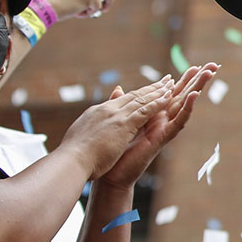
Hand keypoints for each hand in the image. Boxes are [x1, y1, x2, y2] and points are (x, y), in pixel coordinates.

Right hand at [58, 77, 173, 179]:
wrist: (71, 161)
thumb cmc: (73, 156)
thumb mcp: (82, 134)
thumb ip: (92, 125)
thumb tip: (92, 121)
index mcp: (97, 112)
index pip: (120, 100)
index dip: (136, 94)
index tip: (147, 89)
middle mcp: (107, 110)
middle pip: (133, 95)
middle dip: (151, 88)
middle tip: (165, 80)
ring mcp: (116, 116)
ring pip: (141, 99)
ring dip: (158, 91)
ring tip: (171, 84)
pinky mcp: (123, 124)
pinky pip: (145, 111)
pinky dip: (157, 103)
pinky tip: (168, 98)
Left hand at [99, 63, 218, 189]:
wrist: (111, 175)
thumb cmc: (114, 151)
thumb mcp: (117, 121)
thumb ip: (121, 103)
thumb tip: (118, 88)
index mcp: (153, 114)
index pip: (171, 93)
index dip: (183, 79)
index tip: (195, 65)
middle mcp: (162, 120)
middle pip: (183, 96)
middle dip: (197, 80)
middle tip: (213, 65)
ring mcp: (164, 129)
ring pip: (185, 105)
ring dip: (197, 89)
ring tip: (209, 74)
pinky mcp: (163, 138)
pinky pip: (178, 121)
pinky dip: (187, 108)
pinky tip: (194, 96)